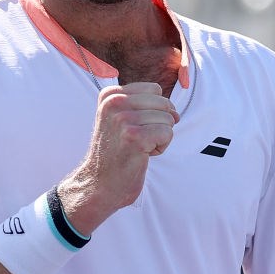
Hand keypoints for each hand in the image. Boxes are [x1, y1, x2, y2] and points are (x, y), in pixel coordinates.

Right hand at [59, 82, 178, 232]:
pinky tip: (143, 155)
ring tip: (138, 148)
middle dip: (159, 124)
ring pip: (168, 119)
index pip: (155, 90)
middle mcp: (115, 102)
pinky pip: (168, 133)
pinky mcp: (134, 136)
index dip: (153, 111)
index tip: (134, 127)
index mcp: (110, 94)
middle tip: (137, 140)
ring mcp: (123, 119)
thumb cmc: (116, 153)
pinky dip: (161, 147)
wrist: (100, 184)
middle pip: (164, 104)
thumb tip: (174, 111)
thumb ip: (139, 104)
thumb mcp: (119, 118)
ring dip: (159, 138)